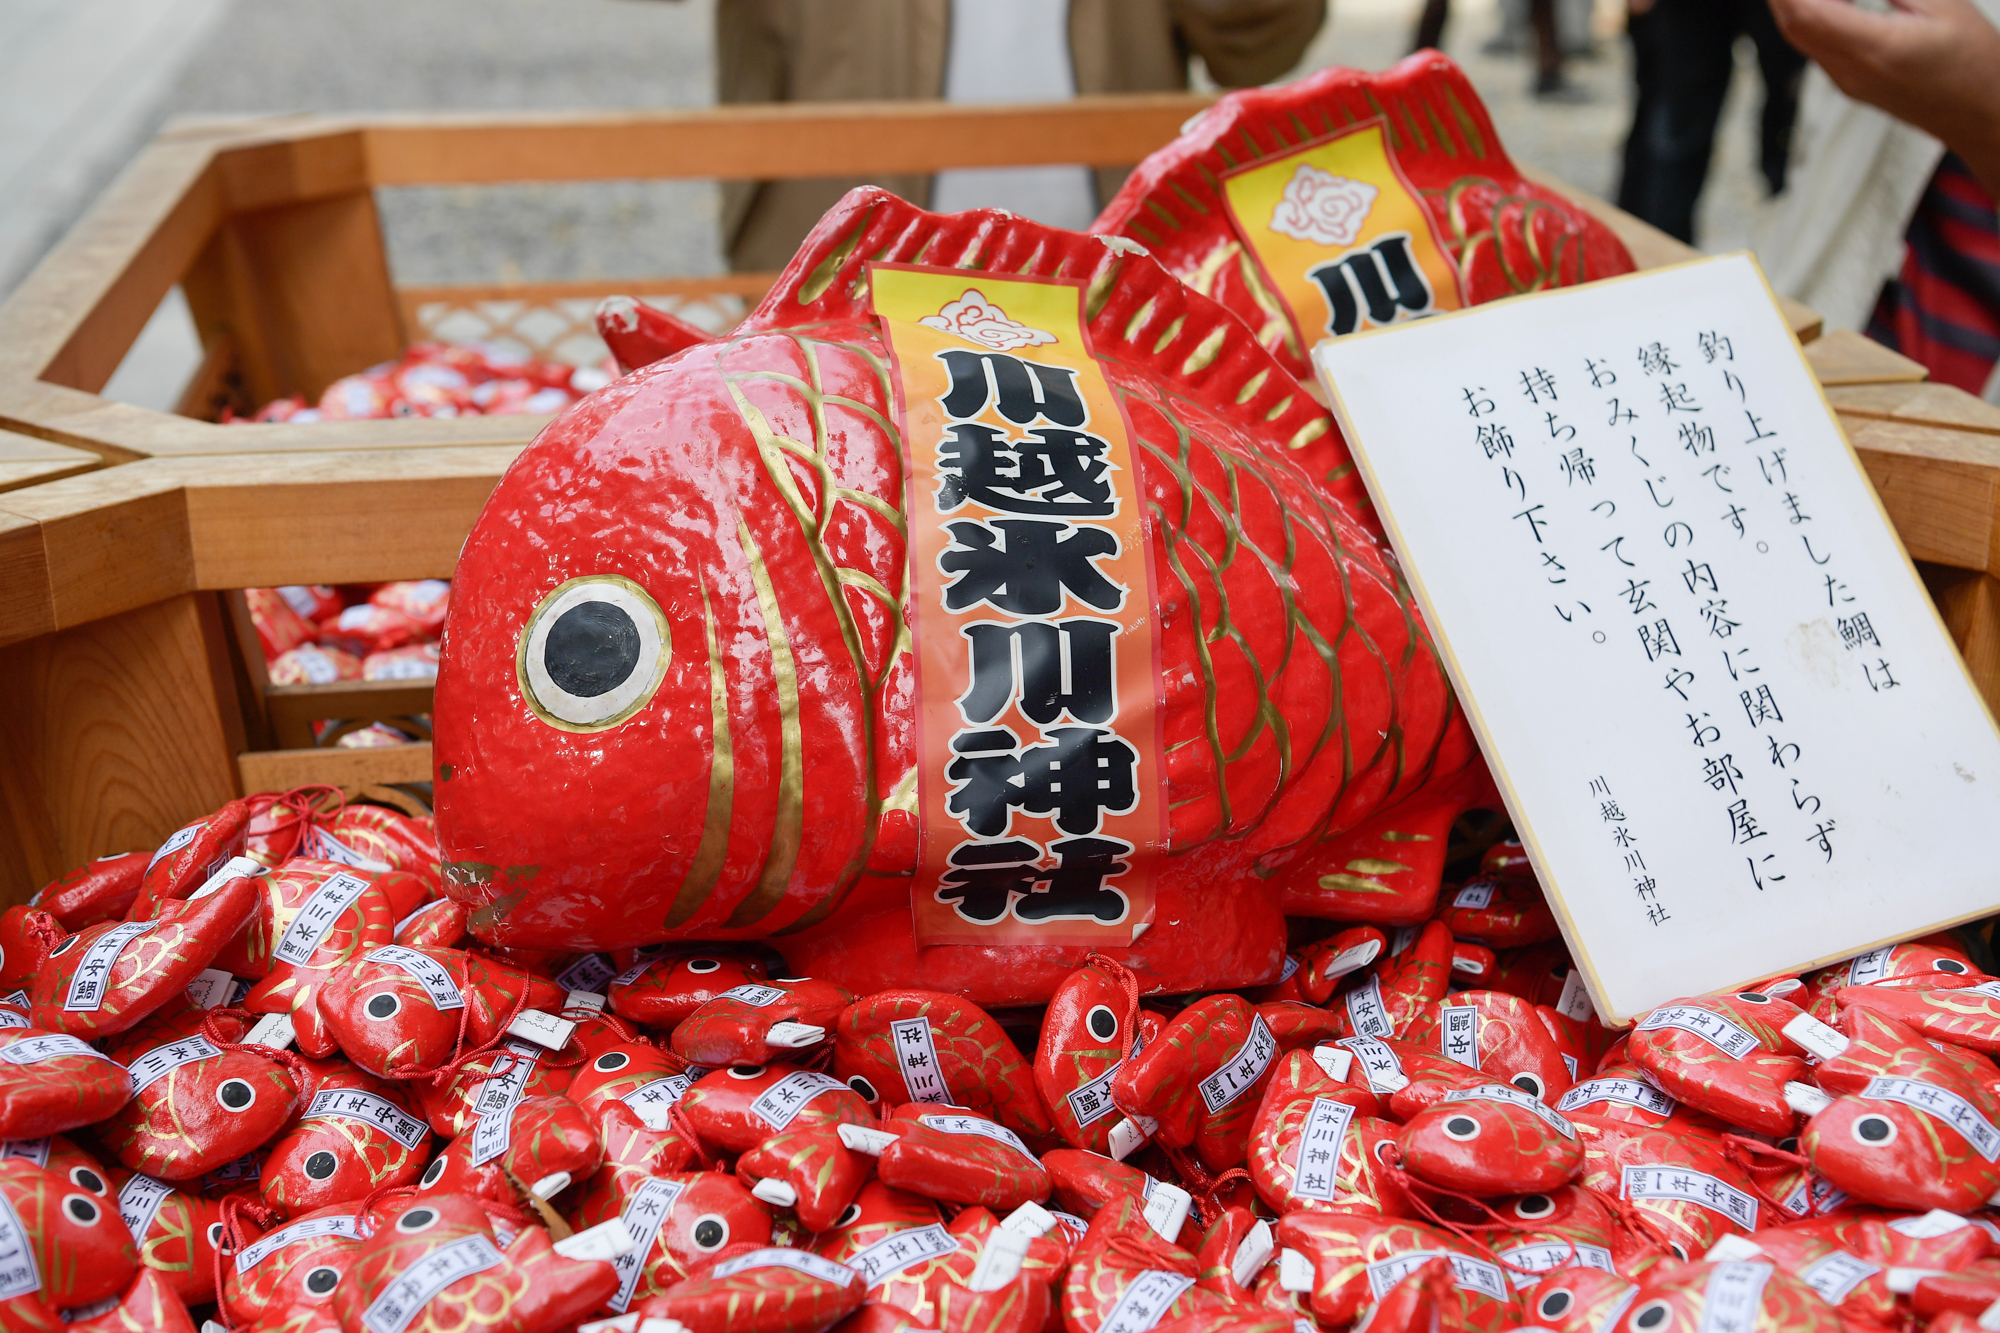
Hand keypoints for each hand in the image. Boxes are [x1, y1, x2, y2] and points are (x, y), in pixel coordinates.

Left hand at [1768, 0, 1999, 195]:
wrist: (1983, 116)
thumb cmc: (1974, 64)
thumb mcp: (1942, 5)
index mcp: (1872, 49)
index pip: (1805, 13)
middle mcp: (1849, 71)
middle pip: (1794, 26)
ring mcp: (1847, 82)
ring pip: (1802, 38)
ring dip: (1794, 4)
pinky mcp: (1852, 85)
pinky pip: (1818, 48)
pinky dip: (1811, 18)